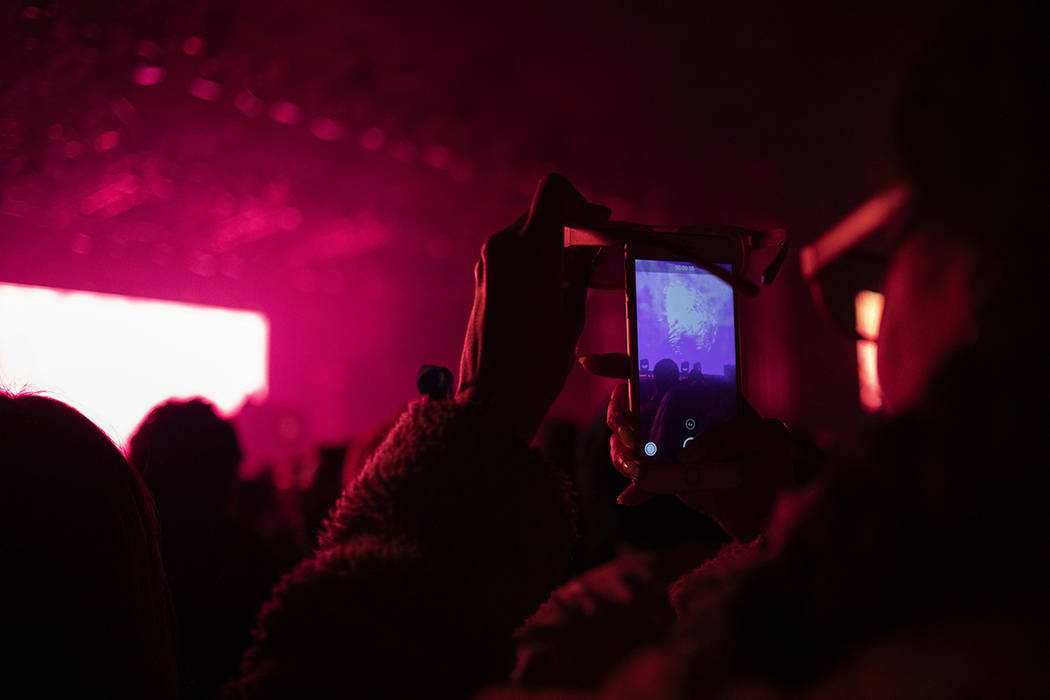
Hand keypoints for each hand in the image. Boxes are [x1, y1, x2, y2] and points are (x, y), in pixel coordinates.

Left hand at [457, 174, 609, 440]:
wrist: (492, 401)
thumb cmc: (537, 364)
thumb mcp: (572, 314)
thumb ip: (580, 272)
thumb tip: (589, 251)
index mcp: (529, 248)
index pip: (554, 191)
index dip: (582, 202)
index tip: (600, 224)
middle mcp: (502, 247)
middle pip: (541, 213)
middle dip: (570, 226)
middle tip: (598, 251)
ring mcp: (487, 263)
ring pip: (526, 233)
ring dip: (552, 244)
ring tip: (578, 275)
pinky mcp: (482, 280)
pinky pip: (513, 255)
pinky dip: (535, 260)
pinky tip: (555, 288)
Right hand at [580, 353, 795, 541]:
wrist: (765, 502)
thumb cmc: (769, 457)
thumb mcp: (767, 436)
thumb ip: (733, 435)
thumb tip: (688, 453)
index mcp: (696, 392)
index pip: (652, 367)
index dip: (619, 363)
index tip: (590, 364)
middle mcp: (672, 414)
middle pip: (625, 405)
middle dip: (618, 417)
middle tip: (632, 434)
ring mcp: (664, 445)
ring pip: (623, 442)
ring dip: (622, 454)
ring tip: (641, 468)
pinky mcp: (663, 475)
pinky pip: (638, 479)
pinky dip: (635, 488)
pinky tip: (631, 496)